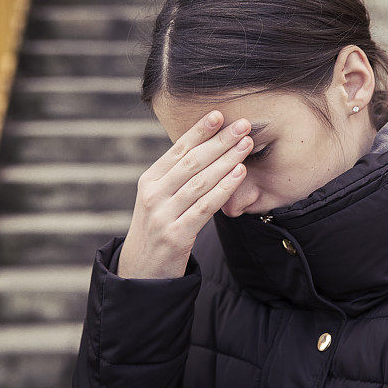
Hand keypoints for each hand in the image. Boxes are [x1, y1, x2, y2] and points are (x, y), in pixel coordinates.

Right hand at [117, 110, 253, 278]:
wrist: (141, 273)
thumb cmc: (159, 230)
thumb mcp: (159, 200)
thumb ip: (177, 178)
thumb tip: (207, 150)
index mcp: (149, 181)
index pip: (178, 150)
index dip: (199, 131)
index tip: (219, 114)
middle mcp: (153, 194)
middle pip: (192, 161)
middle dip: (219, 141)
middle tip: (242, 124)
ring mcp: (163, 215)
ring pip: (201, 181)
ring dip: (226, 159)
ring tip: (246, 144)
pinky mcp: (177, 235)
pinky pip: (205, 206)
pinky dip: (224, 187)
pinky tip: (239, 173)